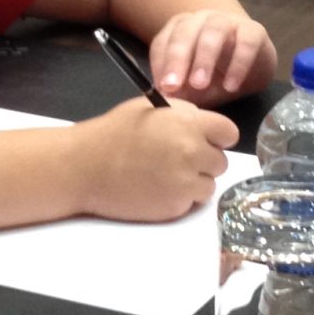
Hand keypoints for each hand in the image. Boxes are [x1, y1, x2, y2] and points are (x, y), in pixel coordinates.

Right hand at [71, 96, 236, 222]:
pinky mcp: (175, 207)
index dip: (216, 137)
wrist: (84, 167)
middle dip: (202, 161)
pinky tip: (156, 189)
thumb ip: (182, 112)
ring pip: (208, 185)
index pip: (229, 133)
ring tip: (165, 176)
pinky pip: (191, 203)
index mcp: (188, 124)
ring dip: (193, 182)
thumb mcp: (149, 107)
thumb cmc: (113, 133)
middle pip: (220, 162)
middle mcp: (192, 153)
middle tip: (175, 160)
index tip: (203, 141)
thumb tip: (203, 123)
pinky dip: (179, 198)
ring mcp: (185, 183)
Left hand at [147, 9, 275, 104]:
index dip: (160, 64)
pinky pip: (246, 42)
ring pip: (213, 32)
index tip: (160, 88)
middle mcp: (202, 20)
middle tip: (173, 85)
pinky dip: (238, 64)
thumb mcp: (196, 88)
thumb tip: (165, 100)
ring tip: (200, 84)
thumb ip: (182, 91)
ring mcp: (228, 21)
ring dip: (204, 58)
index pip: (163, 42)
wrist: (255, 68)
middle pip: (185, 32)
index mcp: (181, 30)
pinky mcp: (254, 30)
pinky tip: (231, 86)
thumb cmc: (218, 76)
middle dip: (177, 59)